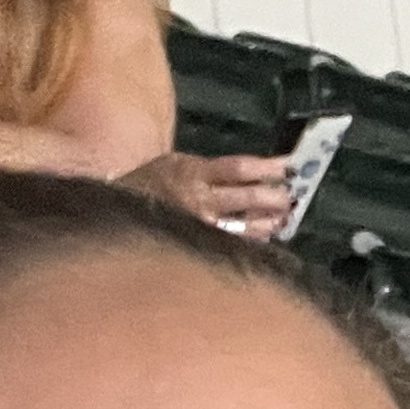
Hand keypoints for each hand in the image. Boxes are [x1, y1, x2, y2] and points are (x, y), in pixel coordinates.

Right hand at [120, 149, 295, 235]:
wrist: (117, 209)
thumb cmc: (152, 183)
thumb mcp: (176, 163)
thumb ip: (211, 170)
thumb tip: (253, 174)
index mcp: (193, 172)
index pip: (238, 169)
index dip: (268, 167)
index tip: (290, 165)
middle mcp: (198, 199)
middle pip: (247, 198)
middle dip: (274, 197)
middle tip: (292, 196)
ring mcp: (198, 226)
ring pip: (243, 227)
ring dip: (268, 223)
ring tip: (284, 219)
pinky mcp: (197, 245)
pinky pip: (232, 245)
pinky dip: (251, 241)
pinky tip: (264, 238)